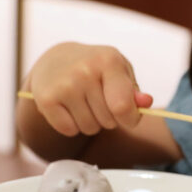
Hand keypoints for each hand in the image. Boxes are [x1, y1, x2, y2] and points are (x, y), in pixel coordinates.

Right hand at [21, 42, 152, 137]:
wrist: (55, 60)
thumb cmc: (95, 68)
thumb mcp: (119, 72)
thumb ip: (134, 91)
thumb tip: (145, 103)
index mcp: (108, 60)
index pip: (123, 106)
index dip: (130, 119)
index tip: (127, 116)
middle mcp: (85, 71)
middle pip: (108, 121)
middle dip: (108, 118)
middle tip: (98, 100)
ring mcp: (64, 85)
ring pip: (89, 128)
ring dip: (90, 122)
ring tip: (83, 103)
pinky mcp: (46, 99)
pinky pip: (69, 130)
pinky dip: (71, 125)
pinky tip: (68, 108)